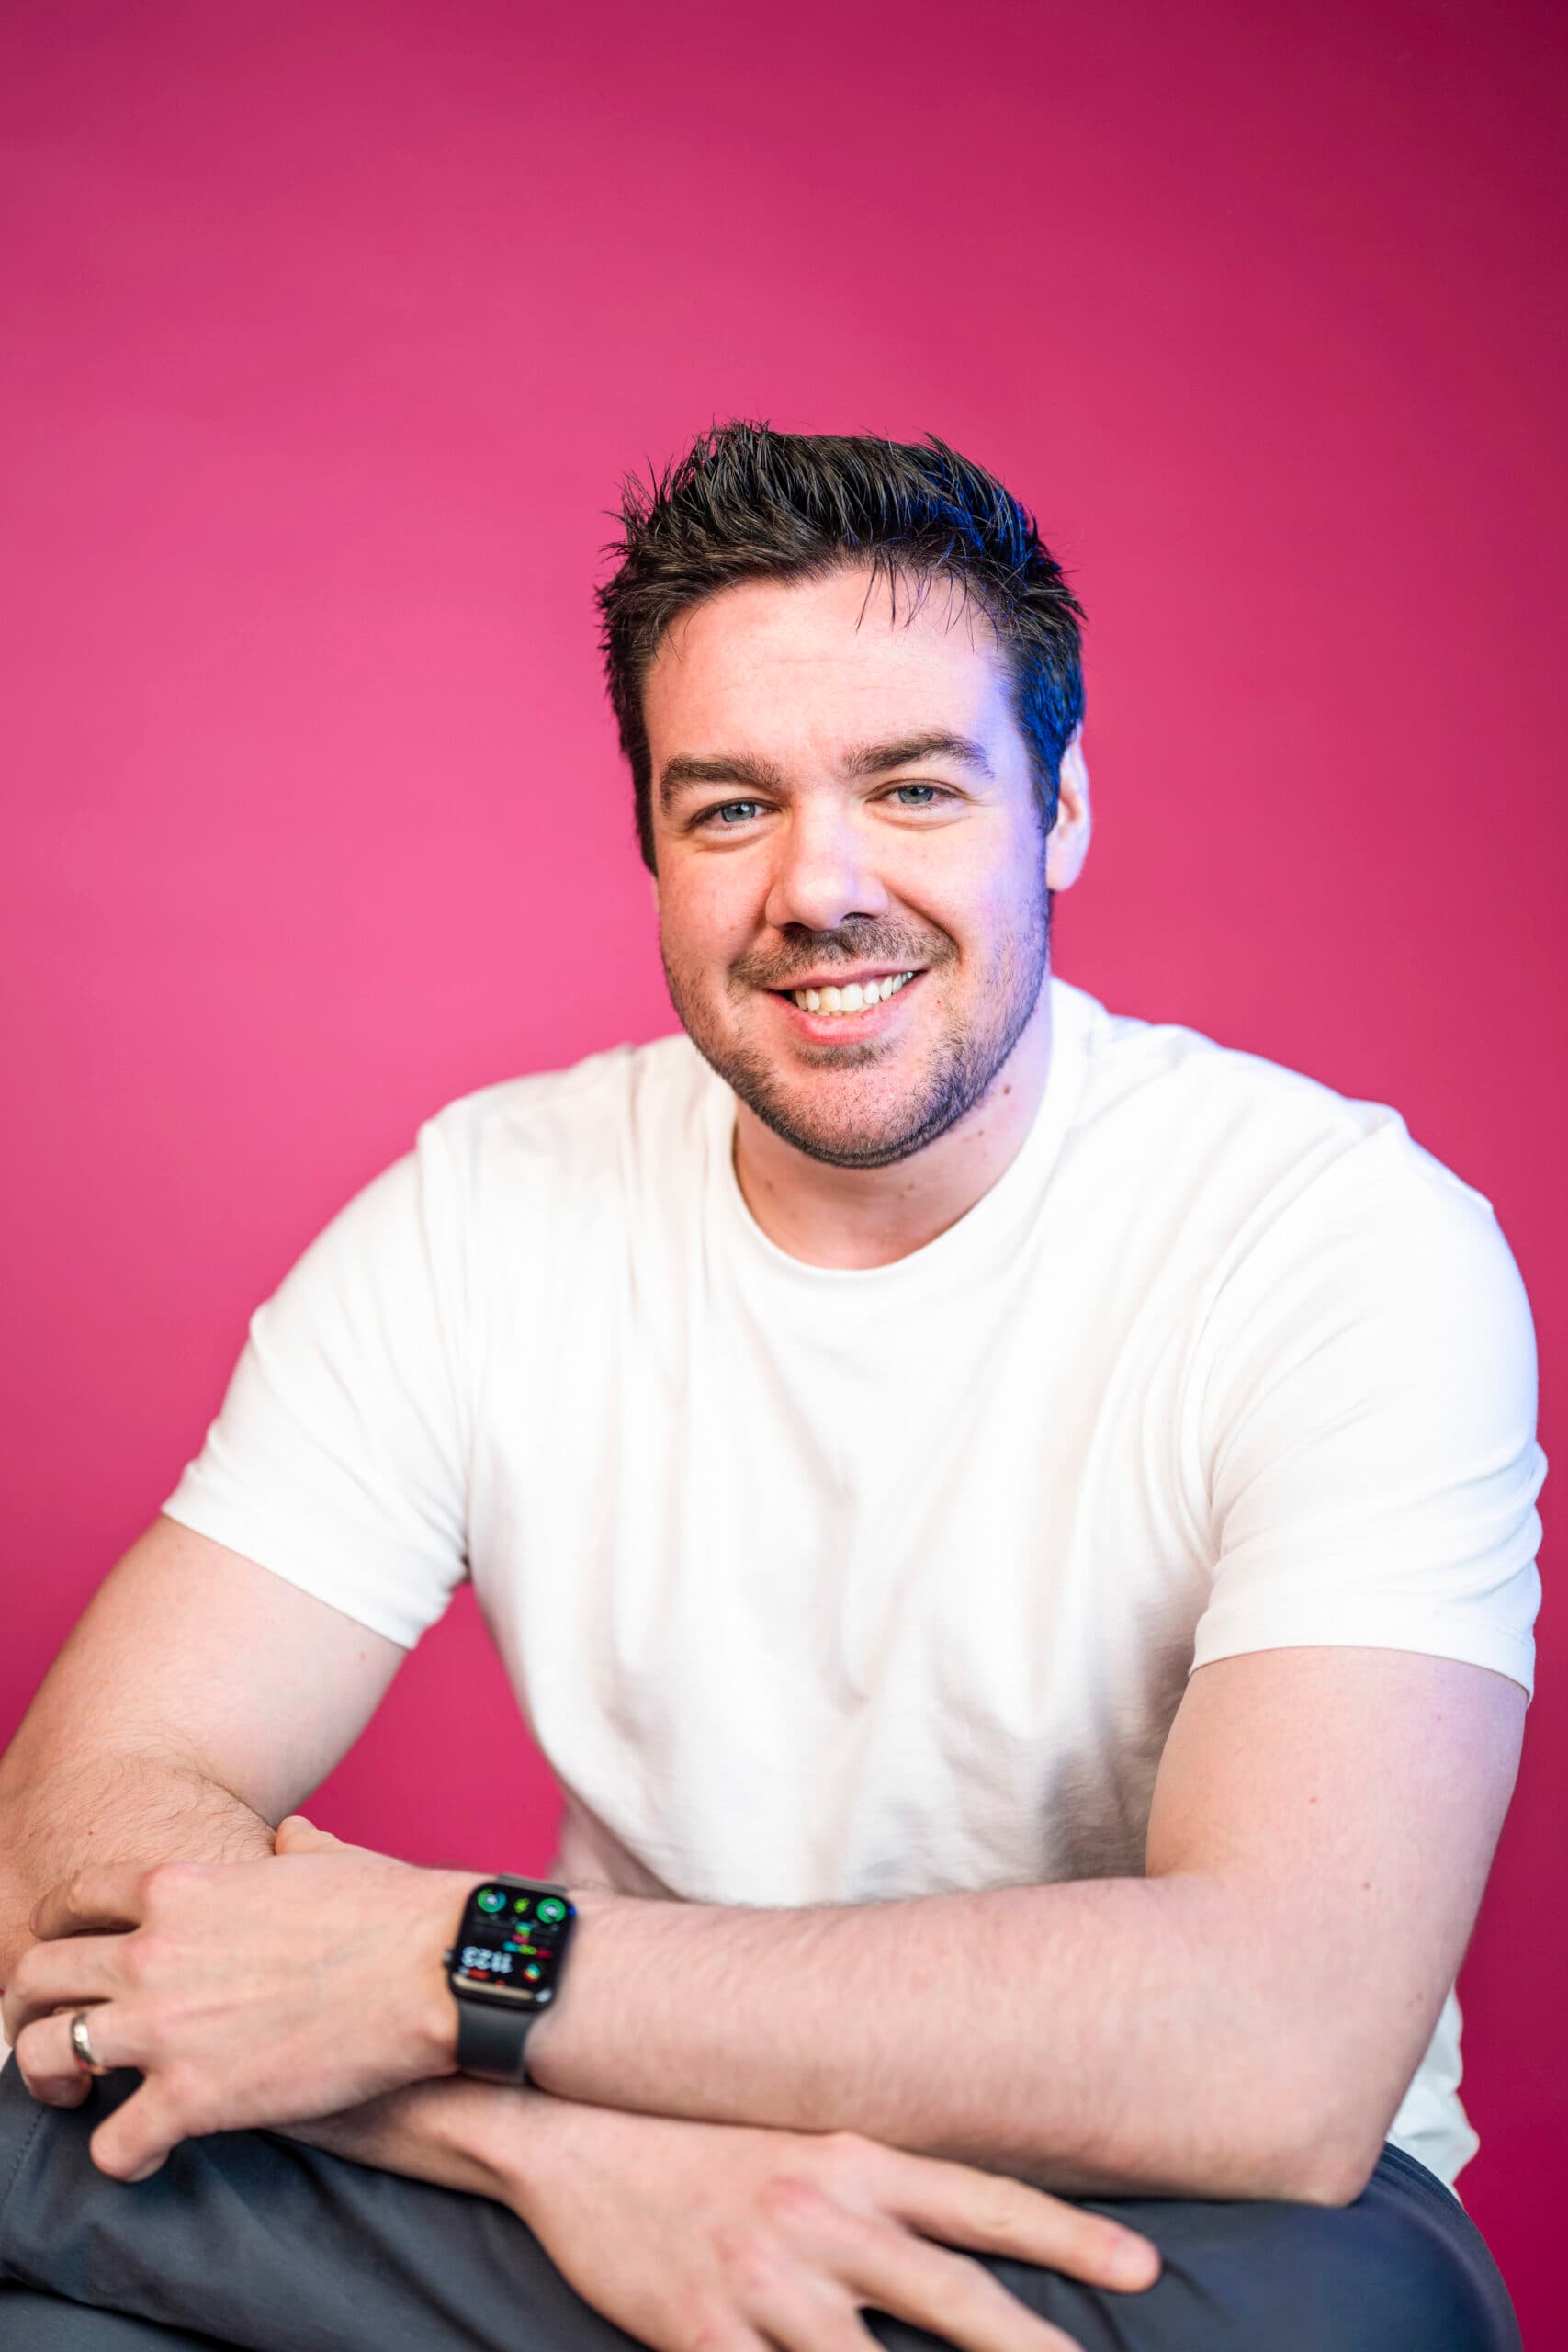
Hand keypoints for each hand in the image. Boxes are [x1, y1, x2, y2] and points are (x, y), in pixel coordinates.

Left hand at [1, 1815, 469, 2179]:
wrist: (435, 1970)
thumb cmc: (393, 1911)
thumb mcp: (326, 1858)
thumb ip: (288, 1849)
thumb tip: (291, 1838)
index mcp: (176, 1886)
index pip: (69, 1903)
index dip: (59, 1933)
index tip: (71, 1960)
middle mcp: (150, 1952)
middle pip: (35, 1977)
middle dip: (30, 2008)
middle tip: (51, 2031)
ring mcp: (163, 2028)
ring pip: (44, 2059)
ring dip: (51, 2083)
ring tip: (78, 2099)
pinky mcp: (192, 2099)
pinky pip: (110, 2146)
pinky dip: (119, 2158)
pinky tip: (146, 2155)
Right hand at [500, 2099, 1160, 2351]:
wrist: (573, 2144)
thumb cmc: (700, 2148)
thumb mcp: (801, 2146)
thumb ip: (878, 2192)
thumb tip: (959, 2237)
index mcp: (853, 2159)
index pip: (981, 2201)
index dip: (1066, 2237)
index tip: (1143, 2268)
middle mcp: (823, 2214)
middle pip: (952, 2295)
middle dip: (1033, 2348)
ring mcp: (766, 2279)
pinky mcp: (706, 2334)